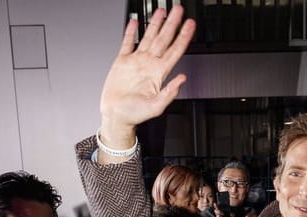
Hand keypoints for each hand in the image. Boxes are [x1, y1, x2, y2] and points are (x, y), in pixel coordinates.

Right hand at [99, 5, 195, 150]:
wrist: (116, 116)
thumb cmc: (135, 115)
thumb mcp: (156, 107)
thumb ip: (170, 93)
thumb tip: (182, 79)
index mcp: (159, 74)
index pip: (175, 51)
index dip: (183, 37)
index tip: (190, 25)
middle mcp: (149, 65)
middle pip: (164, 39)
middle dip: (172, 24)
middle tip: (179, 10)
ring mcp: (136, 62)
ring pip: (148, 37)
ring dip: (155, 24)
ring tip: (161, 11)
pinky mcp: (122, 62)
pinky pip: (127, 43)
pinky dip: (131, 31)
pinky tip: (135, 22)